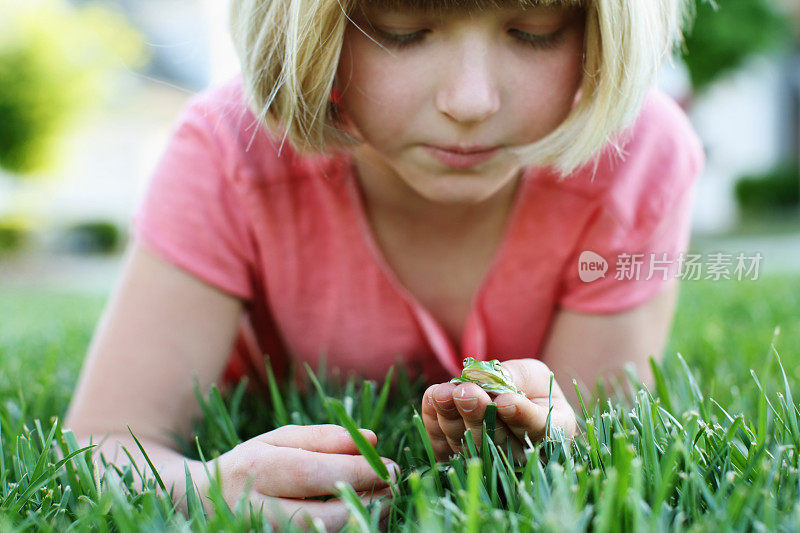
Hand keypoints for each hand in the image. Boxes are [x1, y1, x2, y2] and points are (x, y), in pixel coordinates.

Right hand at [197, 424, 398, 530]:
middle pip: (323, 516)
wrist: (204, 501)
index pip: (315, 473)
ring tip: (382, 498)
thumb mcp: (279, 439)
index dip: (358, 471)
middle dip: (367, 501)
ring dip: (362, 519)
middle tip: (392, 484)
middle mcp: (256, 509)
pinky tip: (361, 513)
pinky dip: (347, 529)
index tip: (388, 465)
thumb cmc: (252, 462)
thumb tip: (371, 441)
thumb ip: (323, 437)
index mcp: (257, 469)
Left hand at [421, 359, 577, 462]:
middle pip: (497, 439)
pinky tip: (432, 398)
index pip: (538, 428)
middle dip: (478, 414)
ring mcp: (487, 461)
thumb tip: (489, 378)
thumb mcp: (534, 374)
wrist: (513, 401)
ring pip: (468, 442)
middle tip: (466, 392)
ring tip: (443, 392)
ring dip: (452, 416)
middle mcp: (520, 454)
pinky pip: (444, 445)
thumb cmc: (531, 387)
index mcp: (550, 433)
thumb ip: (517, 376)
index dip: (521, 416)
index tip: (506, 401)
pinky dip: (435, 422)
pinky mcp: (458, 457)